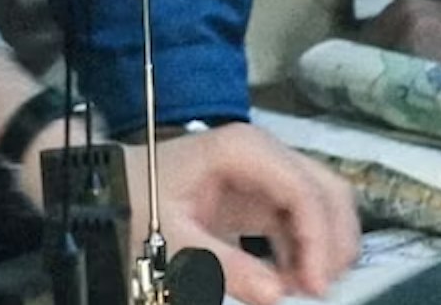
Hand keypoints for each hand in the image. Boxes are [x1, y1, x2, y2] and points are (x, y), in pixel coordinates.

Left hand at [25, 122, 357, 304]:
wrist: (107, 188)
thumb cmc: (134, 203)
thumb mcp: (171, 238)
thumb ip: (221, 266)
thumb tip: (276, 294)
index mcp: (243, 150)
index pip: (304, 190)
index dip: (320, 239)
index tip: (315, 286)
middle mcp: (264, 153)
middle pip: (326, 191)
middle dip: (333, 241)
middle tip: (318, 289)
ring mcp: (266, 172)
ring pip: (322, 204)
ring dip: (324, 246)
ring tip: (304, 288)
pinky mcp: (262, 195)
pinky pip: (302, 220)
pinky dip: (306, 249)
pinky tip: (291, 280)